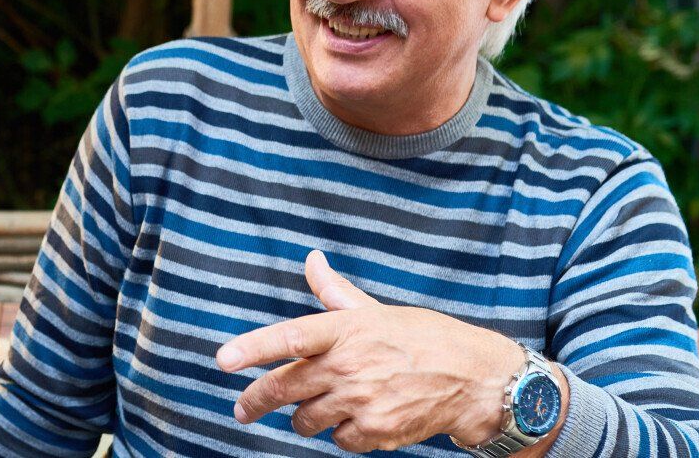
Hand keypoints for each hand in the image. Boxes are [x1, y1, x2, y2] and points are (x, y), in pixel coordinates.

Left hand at [215, 250, 525, 452]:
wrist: (475, 379)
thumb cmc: (423, 338)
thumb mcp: (377, 309)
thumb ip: (335, 292)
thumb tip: (312, 260)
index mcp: (347, 329)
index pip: (289, 338)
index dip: (252, 349)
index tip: (223, 360)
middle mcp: (350, 365)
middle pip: (285, 388)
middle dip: (255, 401)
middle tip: (242, 409)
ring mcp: (362, 401)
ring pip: (306, 418)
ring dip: (304, 416)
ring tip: (318, 407)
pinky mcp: (376, 431)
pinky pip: (337, 438)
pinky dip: (340, 432)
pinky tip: (357, 418)